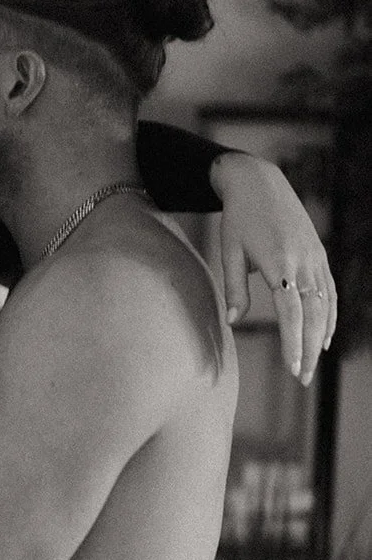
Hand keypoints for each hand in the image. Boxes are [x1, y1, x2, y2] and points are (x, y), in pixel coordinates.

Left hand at [213, 151, 336, 383]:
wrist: (259, 182)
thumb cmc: (238, 218)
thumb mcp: (229, 251)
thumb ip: (235, 287)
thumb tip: (234, 321)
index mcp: (280, 263)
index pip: (292, 313)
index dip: (294, 343)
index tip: (292, 368)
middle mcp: (304, 262)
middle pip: (314, 314)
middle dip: (310, 349)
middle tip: (302, 378)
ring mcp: (316, 258)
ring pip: (326, 305)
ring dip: (321, 337)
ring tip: (312, 364)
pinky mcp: (320, 254)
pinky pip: (329, 290)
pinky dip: (330, 315)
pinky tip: (325, 336)